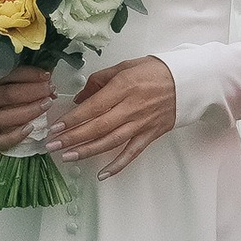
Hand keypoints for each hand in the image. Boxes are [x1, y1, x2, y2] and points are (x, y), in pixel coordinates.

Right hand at [0, 69, 56, 150]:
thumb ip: (18, 75)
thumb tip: (46, 77)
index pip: (8, 75)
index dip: (30, 75)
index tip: (46, 76)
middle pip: (9, 95)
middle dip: (34, 92)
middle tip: (50, 90)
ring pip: (5, 117)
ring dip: (30, 111)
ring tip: (47, 104)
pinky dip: (16, 136)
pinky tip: (30, 129)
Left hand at [54, 56, 178, 175]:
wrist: (187, 81)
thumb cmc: (155, 70)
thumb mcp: (125, 66)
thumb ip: (99, 81)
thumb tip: (80, 99)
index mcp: (123, 88)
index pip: (93, 107)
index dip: (73, 119)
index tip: (56, 127)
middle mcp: (131, 108)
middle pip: (98, 127)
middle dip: (73, 138)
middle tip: (53, 145)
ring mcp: (141, 123)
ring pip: (110, 142)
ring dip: (87, 151)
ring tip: (68, 157)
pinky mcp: (150, 134)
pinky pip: (132, 153)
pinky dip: (118, 165)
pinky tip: (103, 174)